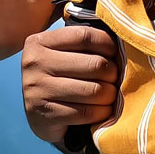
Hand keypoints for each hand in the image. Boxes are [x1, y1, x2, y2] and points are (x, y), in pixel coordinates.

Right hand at [22, 26, 119, 142]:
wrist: (35, 117)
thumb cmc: (56, 78)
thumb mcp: (60, 54)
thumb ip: (82, 43)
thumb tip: (119, 41)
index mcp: (40, 42)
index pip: (84, 36)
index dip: (108, 44)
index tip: (115, 53)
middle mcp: (35, 64)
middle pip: (94, 64)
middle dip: (113, 73)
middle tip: (115, 78)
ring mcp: (38, 91)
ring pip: (94, 90)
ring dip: (110, 95)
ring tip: (111, 95)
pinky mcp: (46, 115)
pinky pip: (87, 112)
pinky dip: (102, 112)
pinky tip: (102, 110)